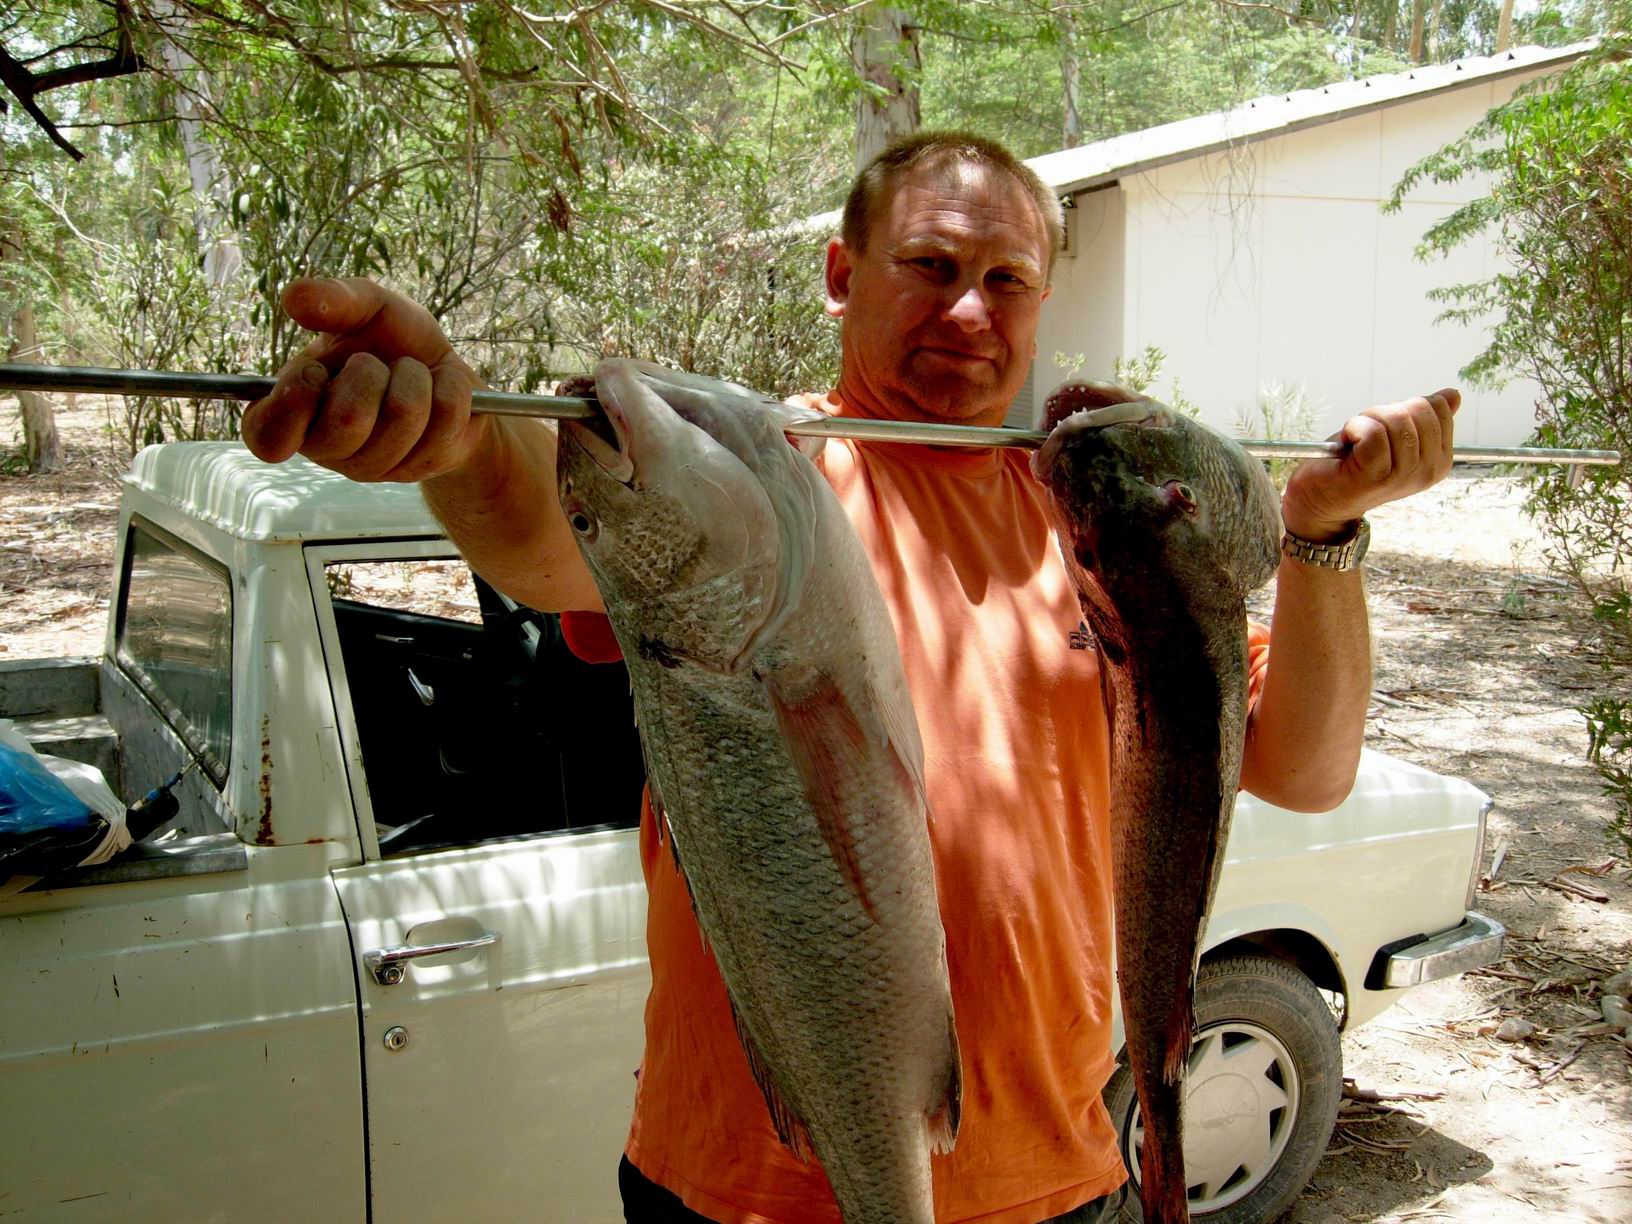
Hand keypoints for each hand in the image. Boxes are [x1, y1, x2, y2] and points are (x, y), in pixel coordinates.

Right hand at [241, 277, 484, 481]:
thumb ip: (332, 299)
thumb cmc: (392, 343)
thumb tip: (292, 297)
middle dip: (372, 374)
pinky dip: (449, 384)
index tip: (316, 370)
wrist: (446, 375)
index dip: (294, 401)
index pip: (265, 438)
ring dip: (415, 376)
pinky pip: (445, 415)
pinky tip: (439, 389)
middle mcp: (327, 449)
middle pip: (350, 422)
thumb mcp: (365, 308)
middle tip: (375, 365)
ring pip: (404, 415)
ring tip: (410, 374)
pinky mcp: (423, 467)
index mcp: (291, 414)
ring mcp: (375, 466)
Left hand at [1281, 389, 1459, 539]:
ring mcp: (1403, 476)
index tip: (1386, 426)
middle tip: (1366, 433)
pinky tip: (1348, 443)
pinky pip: (1373, 433)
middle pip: (1418, 410)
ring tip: (1355, 440)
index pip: (1438, 408)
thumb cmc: (1355, 461)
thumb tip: (1453, 395)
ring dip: (1367, 420)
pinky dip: (1355, 428)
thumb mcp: (1394, 434)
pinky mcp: (1375, 476)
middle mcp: (1428, 470)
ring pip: (1395, 419)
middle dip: (1386, 412)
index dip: (1405, 407)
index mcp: (1440, 460)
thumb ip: (1422, 418)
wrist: (1319, 499)